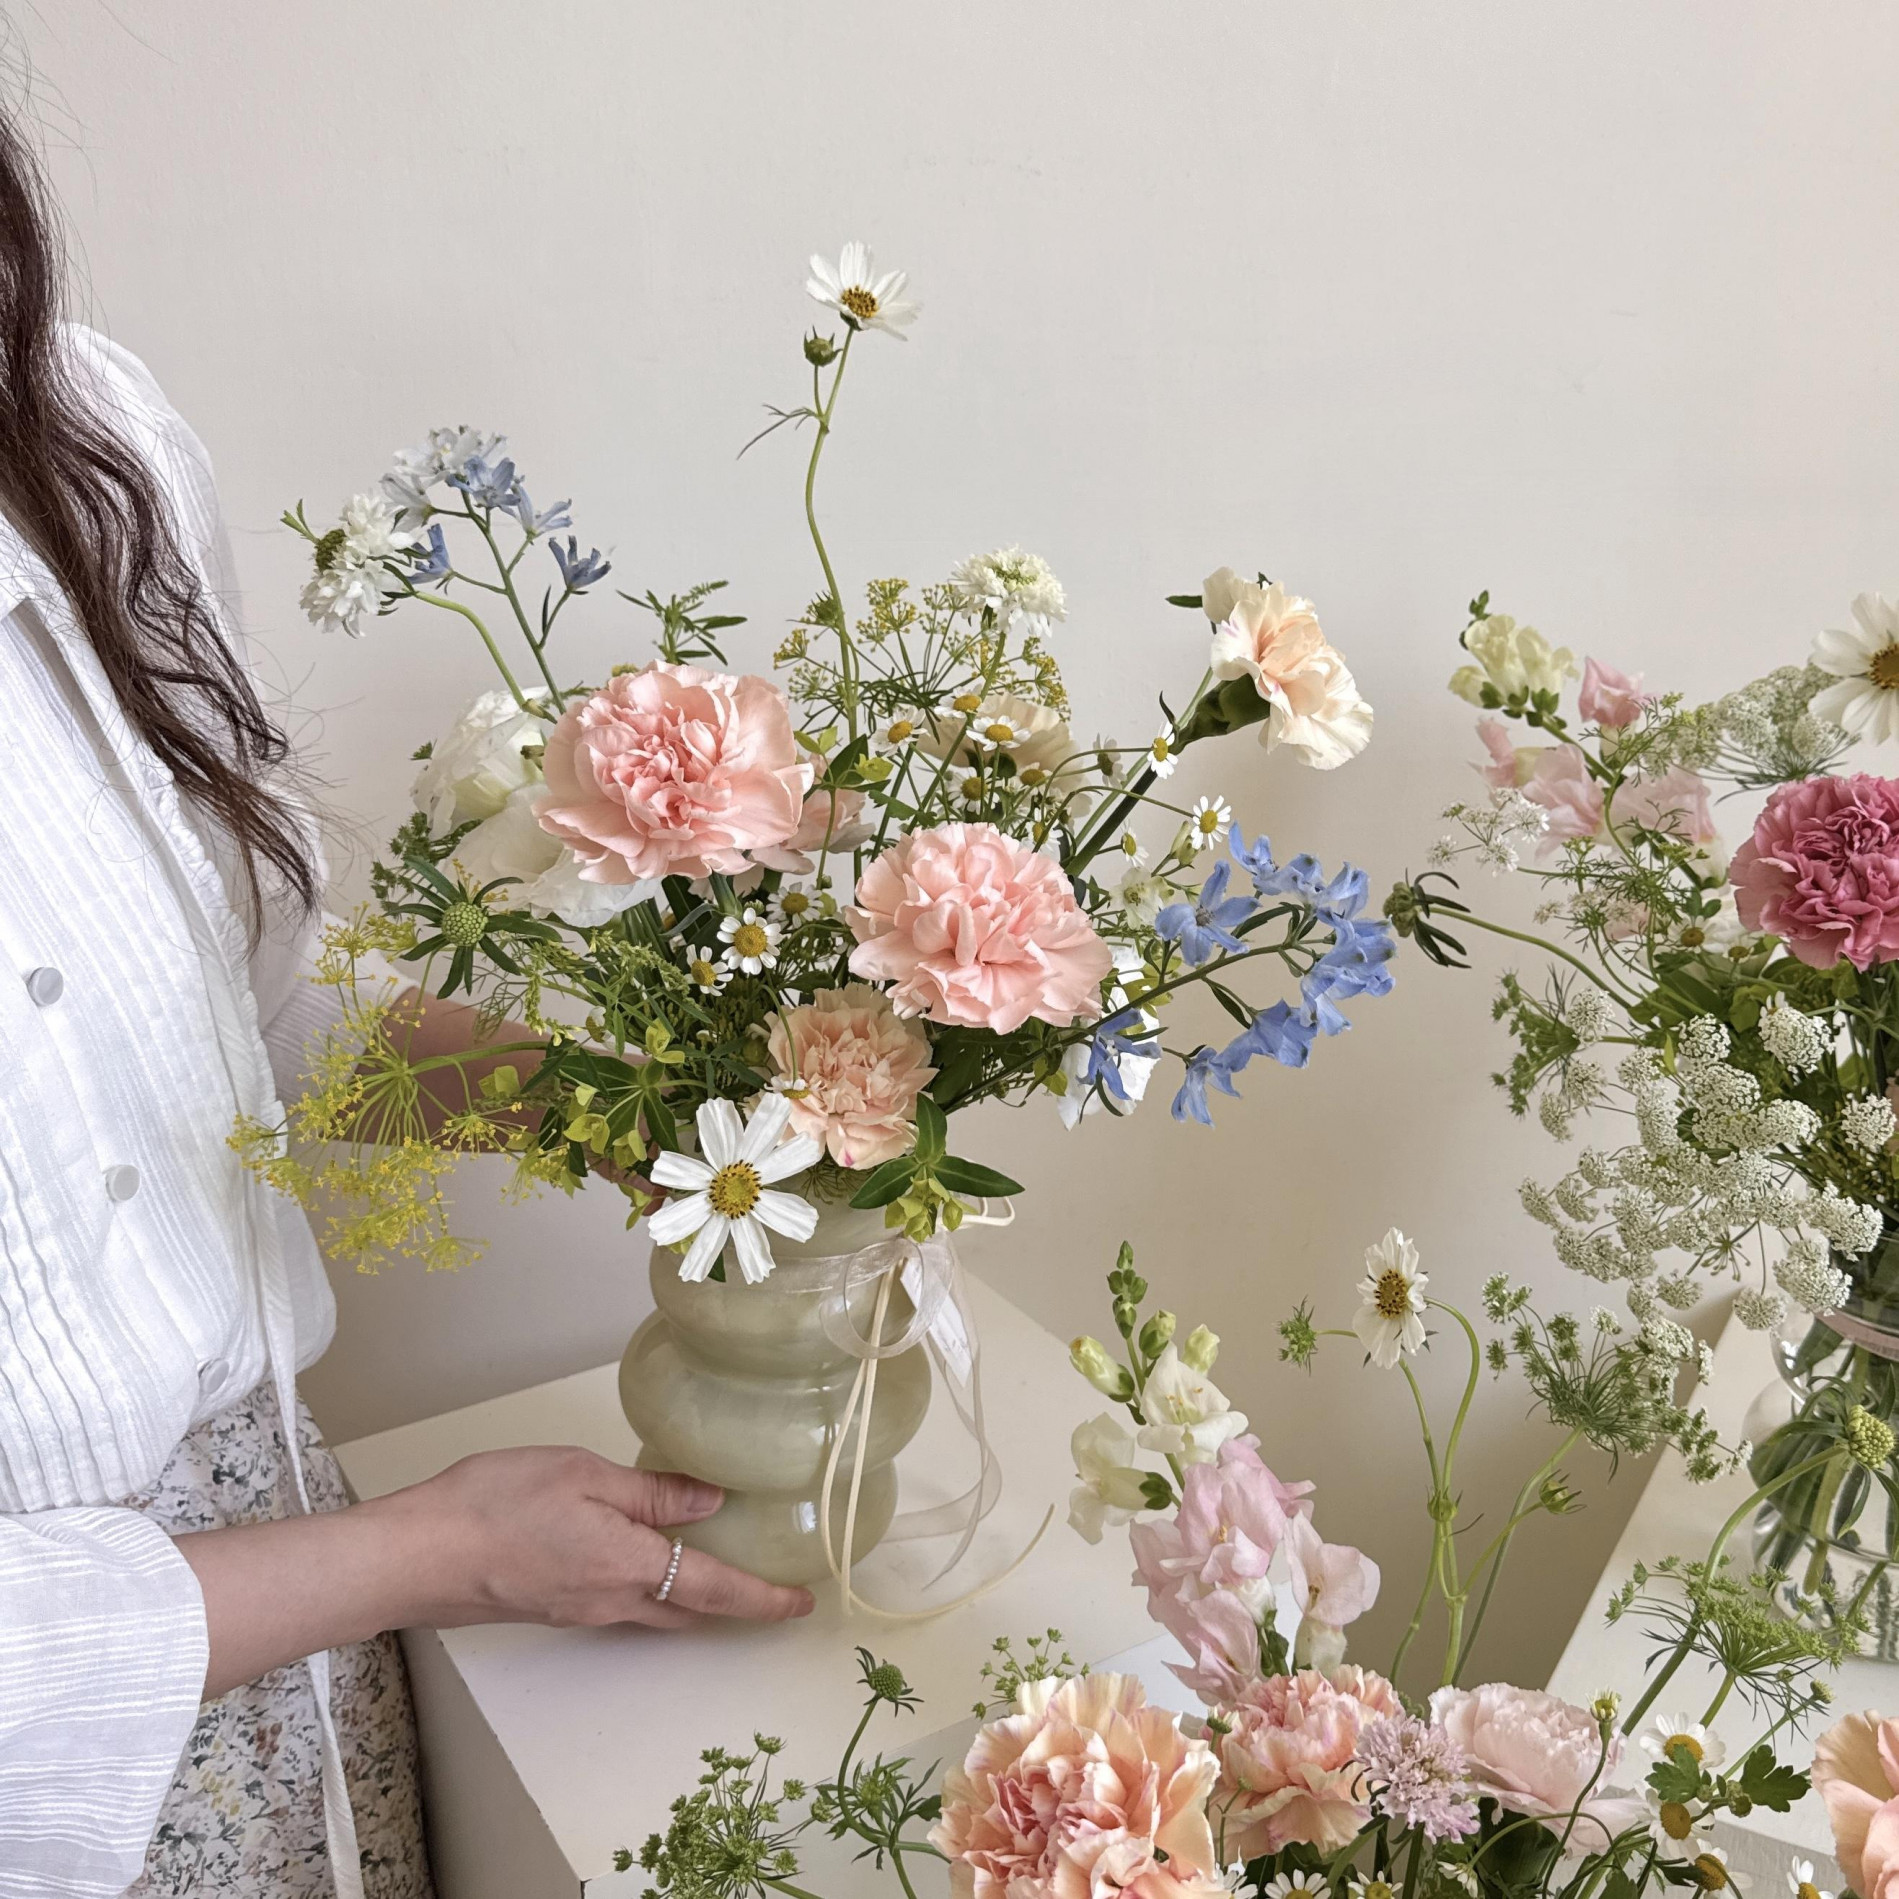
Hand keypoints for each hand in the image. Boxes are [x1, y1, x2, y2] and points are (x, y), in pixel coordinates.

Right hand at [373, 1446, 814, 1630]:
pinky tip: (647, 1559)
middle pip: (689, 1612)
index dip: (763, 1599)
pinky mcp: (553, 1606)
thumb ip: (651, 1493)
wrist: (416, 1554)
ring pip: (655, 1611)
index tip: (802, 1603)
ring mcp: (580, 1611)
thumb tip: (711, 1501)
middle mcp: (611, 1603)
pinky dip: (652, 1589)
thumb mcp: (584, 1477)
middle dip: (734, 1605)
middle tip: (772, 1590)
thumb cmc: (495, 1504)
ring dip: (694, 1599)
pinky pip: (621, 1605)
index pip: (715, 1591)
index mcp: (629, 1568)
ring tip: (721, 1570)